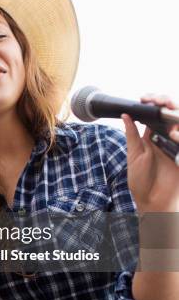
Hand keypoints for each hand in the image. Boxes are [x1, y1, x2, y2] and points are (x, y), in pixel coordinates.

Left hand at [122, 94, 178, 211]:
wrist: (152, 201)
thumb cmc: (141, 181)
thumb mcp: (134, 155)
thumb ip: (132, 135)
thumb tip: (126, 116)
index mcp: (152, 139)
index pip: (156, 117)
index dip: (155, 106)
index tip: (149, 99)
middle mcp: (167, 141)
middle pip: (172, 119)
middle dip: (169, 107)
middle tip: (163, 103)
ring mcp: (177, 148)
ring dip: (176, 120)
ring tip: (169, 122)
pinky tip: (174, 134)